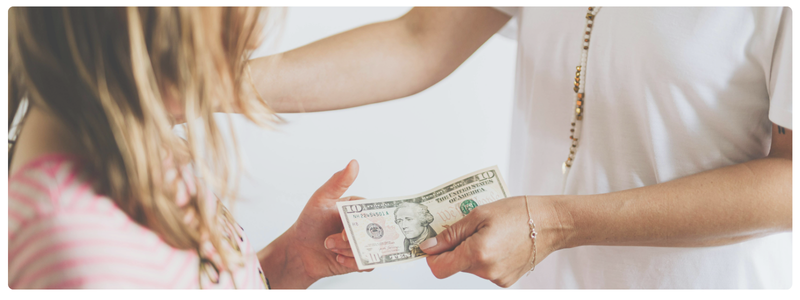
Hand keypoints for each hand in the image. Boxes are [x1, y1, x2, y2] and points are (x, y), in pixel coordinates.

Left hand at [259, 160, 364, 287]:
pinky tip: (337, 257)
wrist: (298, 251)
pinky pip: (367, 264)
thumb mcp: (321, 198)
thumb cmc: (309, 222)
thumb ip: (338, 182)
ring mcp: (362, 243)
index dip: (365, 219)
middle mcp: (362, 226)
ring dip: (349, 250)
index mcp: (357, 209)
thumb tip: (354, 163)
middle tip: (339, 237)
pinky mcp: (359, 260)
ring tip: (330, 246)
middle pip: (374, 232)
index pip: (373, 212)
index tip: (350, 225)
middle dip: (355, 237)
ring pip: (371, 249)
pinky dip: (352, 263)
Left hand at [420, 196, 568, 287]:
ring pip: (470, 267)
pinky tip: (499, 242)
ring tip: (490, 233)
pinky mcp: (506, 280)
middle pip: (455, 265)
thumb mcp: (479, 214)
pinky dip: (486, 257)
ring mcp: (497, 278)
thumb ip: (451, 233)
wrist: (551, 223)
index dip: (432, 256)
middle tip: (470, 228)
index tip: (433, 244)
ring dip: (472, 252)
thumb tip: (429, 246)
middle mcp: (486, 271)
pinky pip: (485, 270)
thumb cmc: (518, 213)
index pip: (440, 268)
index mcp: (477, 253)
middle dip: (456, 248)